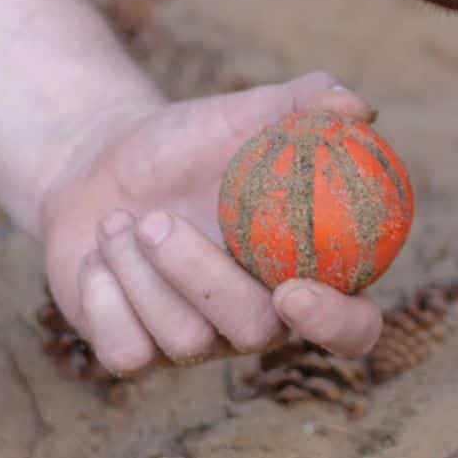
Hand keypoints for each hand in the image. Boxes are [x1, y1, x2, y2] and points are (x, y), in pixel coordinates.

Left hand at [38, 72, 383, 372]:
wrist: (102, 163)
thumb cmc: (190, 142)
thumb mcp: (246, 114)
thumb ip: (306, 104)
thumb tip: (359, 108)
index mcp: (306, 272)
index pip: (354, 327)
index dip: (335, 323)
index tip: (291, 290)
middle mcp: (260, 320)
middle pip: (255, 332)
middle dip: (200, 275)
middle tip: (155, 219)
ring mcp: (199, 344)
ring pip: (184, 341)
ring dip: (139, 270)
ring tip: (119, 220)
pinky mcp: (138, 353)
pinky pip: (127, 352)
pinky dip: (103, 295)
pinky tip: (99, 256)